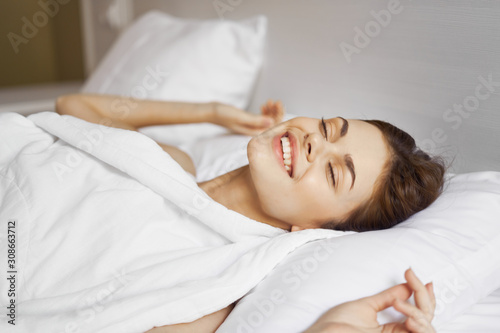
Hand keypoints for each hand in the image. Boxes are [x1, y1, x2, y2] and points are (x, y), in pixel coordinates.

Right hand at [211, 100, 283, 135]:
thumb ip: (255, 121)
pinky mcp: (249, 122)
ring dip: (271, 111)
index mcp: (253, 133)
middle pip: (272, 124)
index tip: (278, 104)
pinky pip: (261, 118)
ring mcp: (252, 127)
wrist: (211, 112)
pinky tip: (263, 105)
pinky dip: (265, 111)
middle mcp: (254, 131)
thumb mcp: (240, 117)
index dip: (279, 115)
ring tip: (269, 101)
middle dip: (276, 113)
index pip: (273, 127)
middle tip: (276, 101)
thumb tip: (272, 122)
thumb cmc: (223, 115)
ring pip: (268, 120)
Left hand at [304, 268, 435, 332]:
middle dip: (425, 300)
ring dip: (420, 315)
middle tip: (417, 282)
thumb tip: (406, 286)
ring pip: (427, 330)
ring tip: (401, 305)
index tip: (426, 281)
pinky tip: (409, 319)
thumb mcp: (365, 306)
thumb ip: (388, 298)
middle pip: (426, 321)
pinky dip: (419, 328)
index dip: (426, 298)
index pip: (419, 315)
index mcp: (391, 330)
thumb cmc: (336, 325)